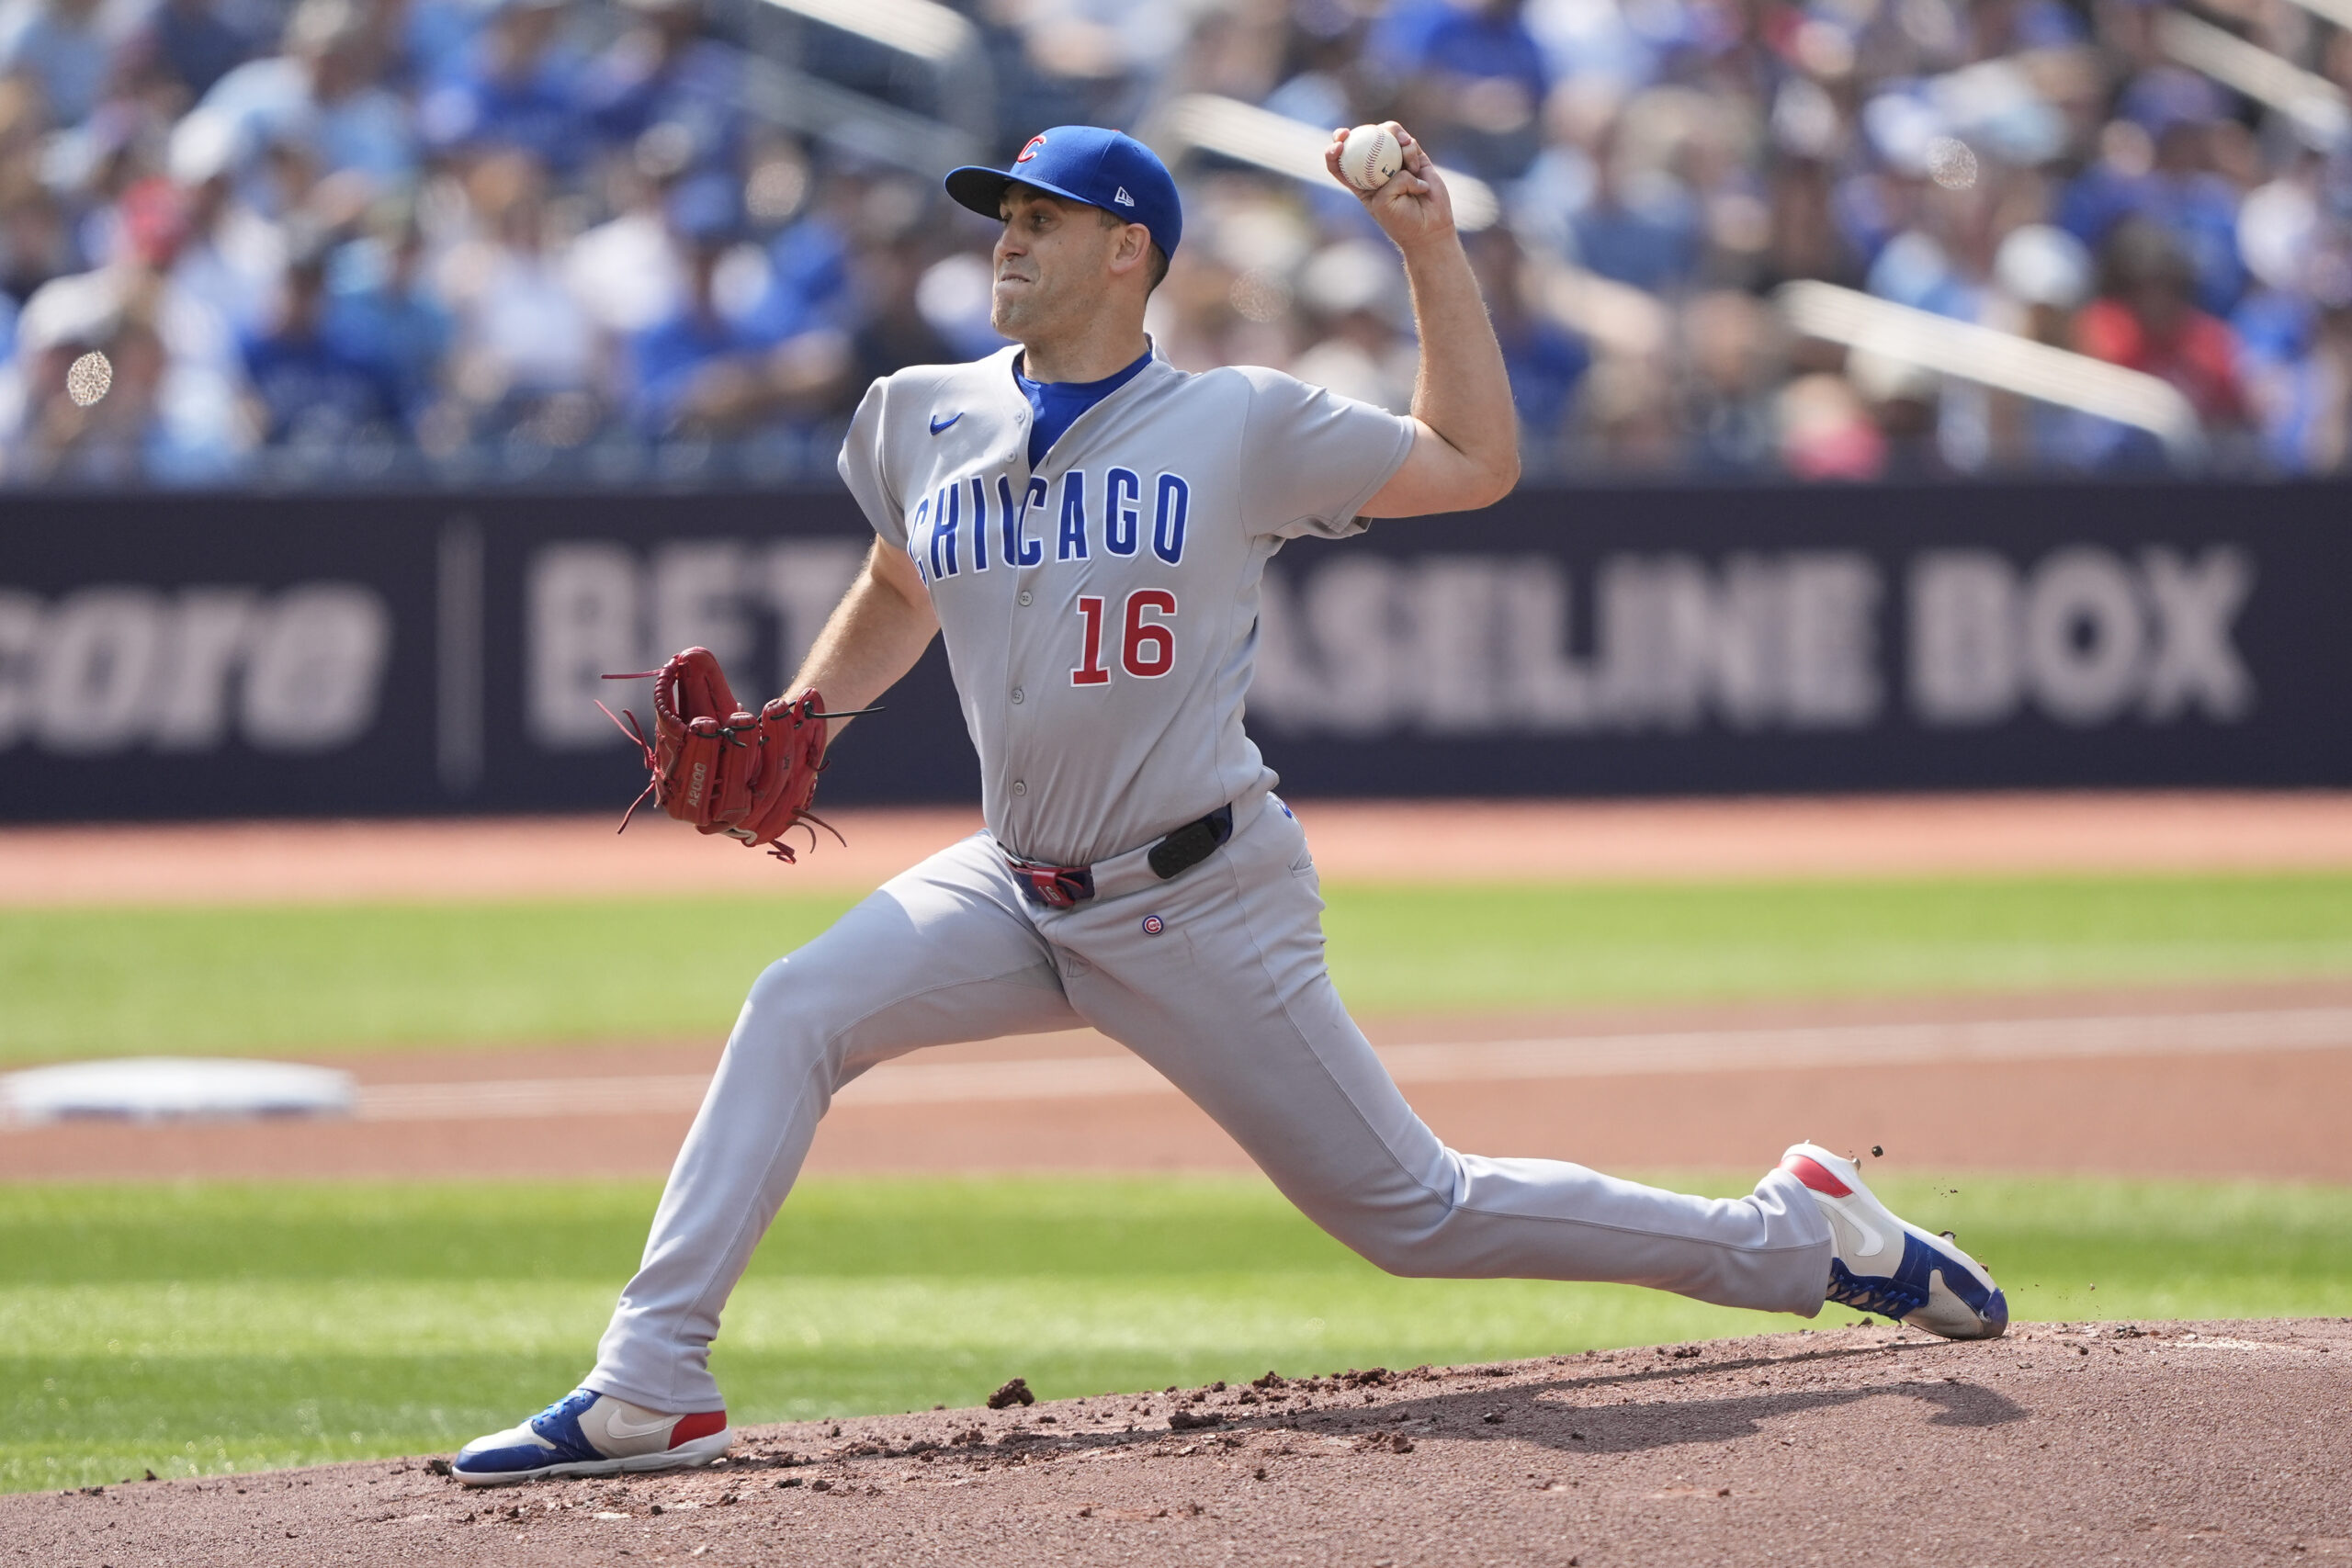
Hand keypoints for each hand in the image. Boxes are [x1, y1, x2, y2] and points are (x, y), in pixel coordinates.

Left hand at [1324, 122, 1454, 252]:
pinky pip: (1408, 143)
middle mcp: (1375, 168)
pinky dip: (1410, 150)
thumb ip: (1387, 181)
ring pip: (1385, 134)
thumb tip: (1399, 165)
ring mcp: (1394, 160)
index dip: (1333, 153)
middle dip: (1348, 134)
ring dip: (1391, 134)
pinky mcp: (1414, 157)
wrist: (1429, 226)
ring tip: (1401, 145)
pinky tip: (1415, 167)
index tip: (1337, 146)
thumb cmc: (1401, 221)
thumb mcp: (1383, 204)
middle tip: (1348, 134)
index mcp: (1360, 182)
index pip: (1339, 164)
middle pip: (1358, 143)